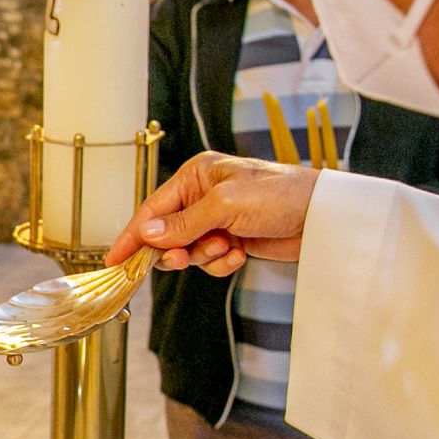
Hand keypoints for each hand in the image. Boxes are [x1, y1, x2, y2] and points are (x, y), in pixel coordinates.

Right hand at [106, 151, 320, 276]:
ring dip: (203, 256)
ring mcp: (217, 220)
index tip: (114, 259)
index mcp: (196, 175)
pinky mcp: (232, 239)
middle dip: (174, 249)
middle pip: (166, 233)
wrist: (323, 217)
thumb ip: (182, 223)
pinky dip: (221, 262)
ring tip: (226, 248)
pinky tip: (239, 254)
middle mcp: (202, 196)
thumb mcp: (225, 205)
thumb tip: (146, 235)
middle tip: (179, 258)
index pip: (153, 209)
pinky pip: (209, 260)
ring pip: (187, 250)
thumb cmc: (281, 195)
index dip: (132, 235)